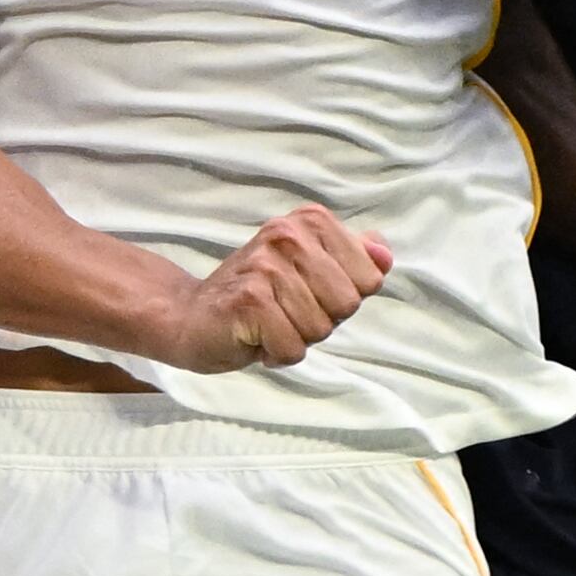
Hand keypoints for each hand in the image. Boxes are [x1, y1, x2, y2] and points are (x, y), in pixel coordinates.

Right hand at [160, 208, 392, 371]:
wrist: (190, 316)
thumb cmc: (257, 295)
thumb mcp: (311, 269)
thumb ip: (353, 258)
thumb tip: (385, 255)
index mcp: (310, 221)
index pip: (369, 278)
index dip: (341, 298)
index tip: (307, 293)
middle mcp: (288, 234)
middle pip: (348, 304)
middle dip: (321, 321)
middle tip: (285, 312)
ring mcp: (267, 266)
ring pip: (321, 329)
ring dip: (296, 338)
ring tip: (269, 323)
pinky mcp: (249, 300)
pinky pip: (293, 348)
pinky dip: (276, 354)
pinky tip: (255, 337)